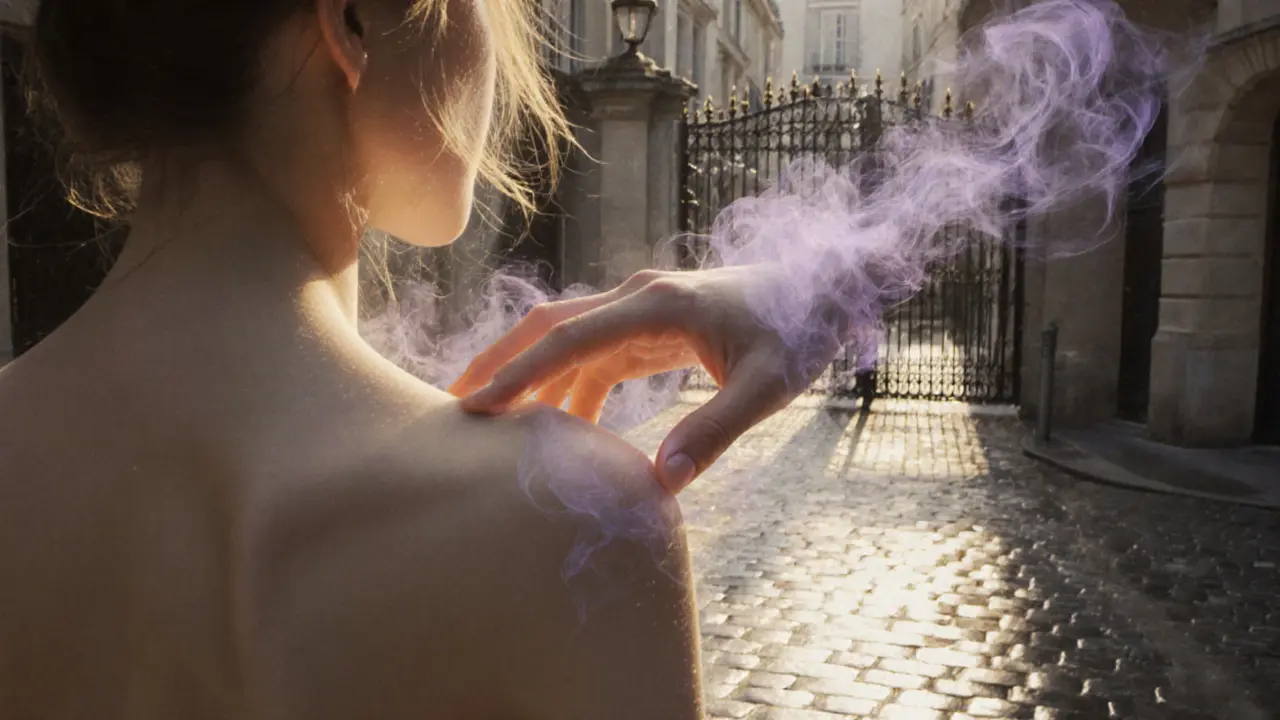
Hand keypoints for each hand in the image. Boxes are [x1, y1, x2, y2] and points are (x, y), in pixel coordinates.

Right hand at [449, 267, 840, 493]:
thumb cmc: (799, 331)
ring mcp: (641, 309)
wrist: (828, 288)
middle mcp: (638, 298)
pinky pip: (596, 357)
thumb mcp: (769, 387)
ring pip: (565, 339)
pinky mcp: (651, 327)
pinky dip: (571, 389)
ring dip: (527, 376)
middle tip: (450, 406)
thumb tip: (662, 482)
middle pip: (548, 325)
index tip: (475, 405)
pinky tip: (563, 431)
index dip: (518, 371)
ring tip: (489, 423)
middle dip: (498, 362)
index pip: (569, 336)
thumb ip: (715, 430)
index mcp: (656, 304)